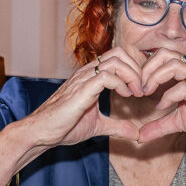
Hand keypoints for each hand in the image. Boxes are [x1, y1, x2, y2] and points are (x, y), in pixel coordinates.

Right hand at [21, 48, 141, 147]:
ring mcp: (83, 79)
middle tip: (143, 89)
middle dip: (137, 69)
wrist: (41, 133)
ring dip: (132, 75)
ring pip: (115, 60)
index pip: (118, 57)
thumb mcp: (98, 126)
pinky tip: (125, 96)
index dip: (134, 69)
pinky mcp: (81, 90)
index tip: (141, 88)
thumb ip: (117, 126)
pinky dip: (121, 83)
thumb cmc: (63, 126)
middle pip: (119, 53)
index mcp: (91, 77)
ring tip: (137, 92)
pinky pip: (106, 76)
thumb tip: (136, 133)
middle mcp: (87, 73)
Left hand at [137, 48, 185, 148]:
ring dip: (155, 78)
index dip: (147, 66)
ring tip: (146, 94)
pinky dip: (168, 97)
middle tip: (139, 88)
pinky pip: (184, 89)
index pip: (164, 54)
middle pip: (166, 54)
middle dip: (147, 69)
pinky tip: (161, 107)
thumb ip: (160, 125)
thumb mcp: (181, 121)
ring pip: (175, 66)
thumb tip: (139, 136)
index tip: (138, 85)